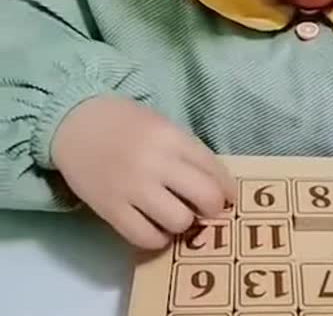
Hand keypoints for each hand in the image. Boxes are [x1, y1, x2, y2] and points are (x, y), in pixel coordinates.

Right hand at [51, 96, 235, 248]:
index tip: (229, 197)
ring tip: (175, 214)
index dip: (228, 189)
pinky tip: (155, 227)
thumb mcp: (163, 126)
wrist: (74, 122)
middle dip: (213, 208)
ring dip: (184, 223)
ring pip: (179, 221)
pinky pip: (145, 238)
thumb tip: (218, 187)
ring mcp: (132, 188)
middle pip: (206, 198)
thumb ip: (189, 152)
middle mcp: (156, 163)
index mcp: (172, 138)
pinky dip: (157, 238)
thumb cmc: (126, 124)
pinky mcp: (110, 209)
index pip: (215, 170)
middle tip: (206, 209)